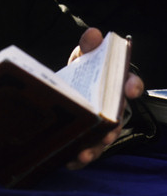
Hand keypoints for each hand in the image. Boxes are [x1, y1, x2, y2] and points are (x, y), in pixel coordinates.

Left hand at [66, 27, 143, 169]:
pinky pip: (86, 151)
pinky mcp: (87, 139)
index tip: (129, 89)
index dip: (132, 86)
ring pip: (103, 140)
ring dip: (95, 148)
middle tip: (106, 132)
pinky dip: (78, 158)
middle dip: (113, 128)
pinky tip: (70, 160)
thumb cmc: (81, 73)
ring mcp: (101, 126)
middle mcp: (113, 108)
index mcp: (116, 85)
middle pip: (118, 120)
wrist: (64, 90)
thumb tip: (93, 34)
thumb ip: (88, 46)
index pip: (131, 84)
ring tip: (84, 152)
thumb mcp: (83, 56)